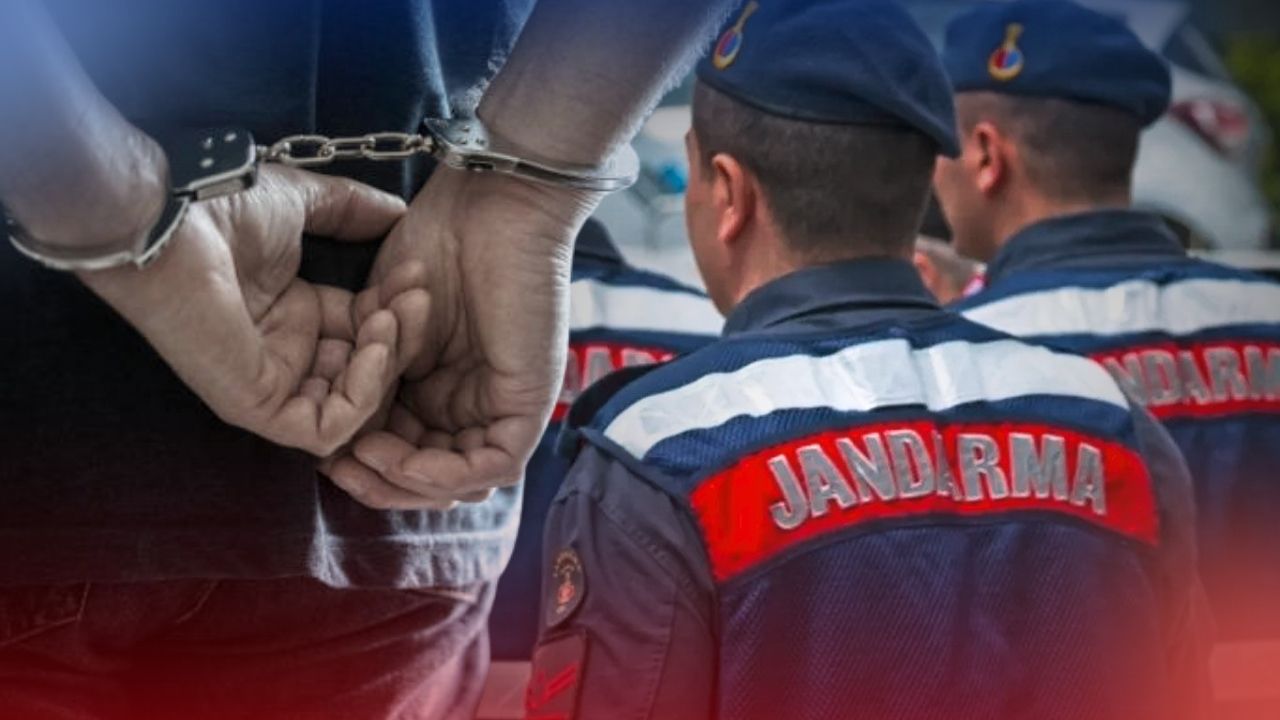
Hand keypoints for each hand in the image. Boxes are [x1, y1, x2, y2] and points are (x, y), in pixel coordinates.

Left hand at [78, 165, 430, 455]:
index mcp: (294, 313)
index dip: (397, 309)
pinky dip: (360, 397)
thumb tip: (397, 211)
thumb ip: (351, 209)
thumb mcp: (303, 204)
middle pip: (367, 370)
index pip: (365, 332)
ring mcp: (271, 383)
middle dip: (402, 337)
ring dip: (386, 365)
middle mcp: (286, 353)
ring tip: (390, 319)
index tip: (416, 275)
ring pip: (353, 406)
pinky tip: (372, 348)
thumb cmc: (222, 211)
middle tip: (416, 298)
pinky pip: (324, 429)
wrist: (174, 223)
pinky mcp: (257, 406)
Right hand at [323, 167, 598, 508]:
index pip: (406, 448)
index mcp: (443, 386)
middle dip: (381, 482)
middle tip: (337, 470)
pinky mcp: (529, 405)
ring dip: (405, 481)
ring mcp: (505, 406)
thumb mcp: (384, 325)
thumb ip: (371, 376)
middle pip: (433, 475)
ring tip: (362, 459)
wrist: (486, 204)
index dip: (364, 461)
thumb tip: (341, 432)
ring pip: (461, 480)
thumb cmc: (437, 245)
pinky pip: (493, 464)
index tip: (322, 453)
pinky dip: (442, 472)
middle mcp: (475, 403)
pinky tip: (398, 455)